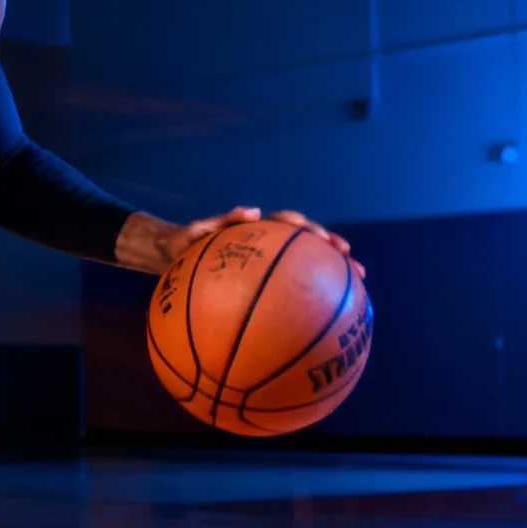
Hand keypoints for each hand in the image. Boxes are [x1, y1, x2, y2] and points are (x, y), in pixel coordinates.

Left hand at [116, 207, 364, 278]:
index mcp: (256, 231)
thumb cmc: (183, 244)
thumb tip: (251, 210)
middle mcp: (266, 244)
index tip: (329, 240)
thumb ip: (219, 221)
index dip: (312, 230)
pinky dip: (306, 297)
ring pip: (302, 264)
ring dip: (329, 272)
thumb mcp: (196, 232)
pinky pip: (285, 288)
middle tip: (352, 264)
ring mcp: (265, 261)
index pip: (289, 225)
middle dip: (331, 251)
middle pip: (305, 244)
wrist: (170, 256)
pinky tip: (325, 317)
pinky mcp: (260, 278)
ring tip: (355, 284)